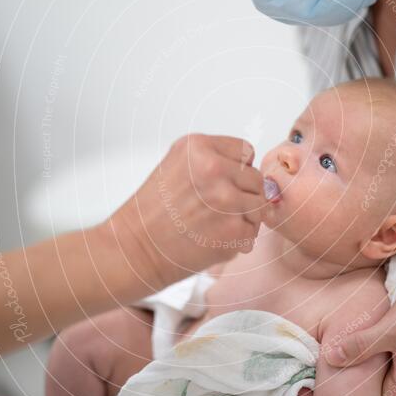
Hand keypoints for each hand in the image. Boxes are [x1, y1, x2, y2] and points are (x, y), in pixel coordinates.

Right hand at [104, 134, 265, 288]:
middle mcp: (215, 169)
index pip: (246, 152)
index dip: (237, 170)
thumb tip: (250, 168)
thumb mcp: (175, 163)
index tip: (221, 183)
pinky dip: (239, 239)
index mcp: (200, 148)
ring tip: (215, 222)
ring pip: (260, 205)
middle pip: (257, 179)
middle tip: (216, 208)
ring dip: (244, 217)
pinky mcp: (234, 229)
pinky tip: (214, 237)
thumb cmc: (152, 211)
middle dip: (243, 194)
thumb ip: (213, 159)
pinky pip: (253, 231)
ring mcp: (227, 199)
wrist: (135, 248)